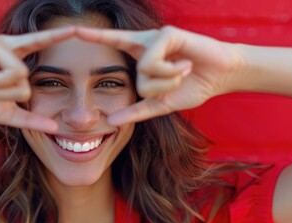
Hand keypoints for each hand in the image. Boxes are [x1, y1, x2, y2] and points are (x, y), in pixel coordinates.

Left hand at [76, 26, 240, 124]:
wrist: (220, 76)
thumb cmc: (191, 86)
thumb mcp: (160, 103)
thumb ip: (136, 112)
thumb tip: (110, 123)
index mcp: (140, 56)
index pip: (112, 43)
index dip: (93, 36)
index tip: (72, 30)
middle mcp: (144, 43)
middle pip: (128, 65)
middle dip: (142, 75)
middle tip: (166, 73)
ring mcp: (155, 36)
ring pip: (143, 71)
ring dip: (166, 81)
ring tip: (182, 72)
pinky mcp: (167, 34)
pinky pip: (154, 63)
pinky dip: (171, 72)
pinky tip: (185, 65)